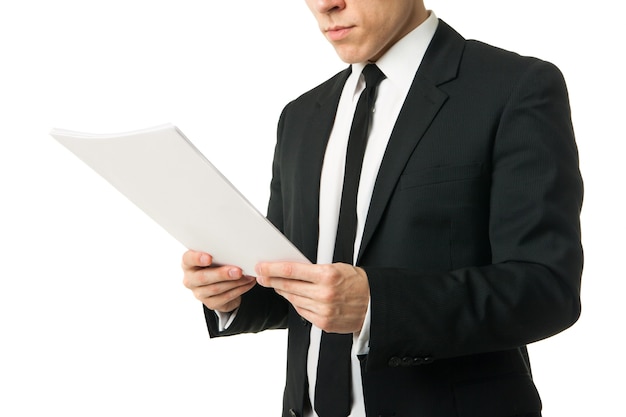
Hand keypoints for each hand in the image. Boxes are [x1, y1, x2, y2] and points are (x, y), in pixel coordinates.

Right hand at [182, 250, 255, 312]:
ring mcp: (199, 293)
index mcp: (188, 263)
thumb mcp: (216, 257)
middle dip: (222, 274)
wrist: (221, 283)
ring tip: (248, 276)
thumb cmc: (217, 264)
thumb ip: (220, 253)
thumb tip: (236, 250)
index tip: (209, 258)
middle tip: (238, 271)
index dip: (197, 258)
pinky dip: (239, 289)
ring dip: (235, 282)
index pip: (188, 259)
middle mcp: (190, 279)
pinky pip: (225, 297)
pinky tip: (248, 283)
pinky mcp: (210, 303)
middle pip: (203, 277)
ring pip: (216, 289)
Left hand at [255, 262, 369, 333]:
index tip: (262, 267)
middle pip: (288, 286)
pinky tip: (297, 297)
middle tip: (263, 276)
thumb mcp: (336, 268)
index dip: (272, 269)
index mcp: (327, 275)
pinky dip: (297, 303)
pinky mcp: (323, 322)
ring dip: (284, 292)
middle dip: (272, 280)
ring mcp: (323, 310)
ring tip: (280, 285)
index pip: (292, 270)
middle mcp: (324, 294)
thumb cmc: (356, 283)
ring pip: (293, 299)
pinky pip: (302, 312)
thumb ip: (313, 270)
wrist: (373, 304)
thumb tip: (290, 270)